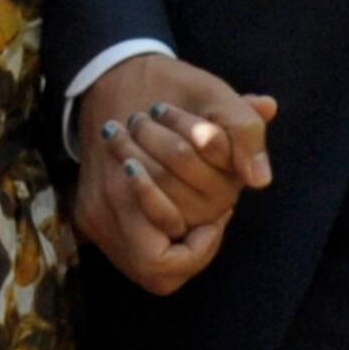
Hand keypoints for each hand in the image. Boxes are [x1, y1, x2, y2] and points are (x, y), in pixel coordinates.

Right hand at [73, 53, 274, 295]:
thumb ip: (244, 133)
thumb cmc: (174, 89)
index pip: (166, 262)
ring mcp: (91, 215)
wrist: (118, 77)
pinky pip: (128, 250)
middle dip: (193, 252)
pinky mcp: (87, 214)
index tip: (220, 215)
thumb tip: (261, 179)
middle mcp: (101, 209)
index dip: (201, 247)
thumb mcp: (216, 98)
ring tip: (199, 219)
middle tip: (212, 222)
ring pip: (142, 268)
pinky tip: (180, 215)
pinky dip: (159, 240)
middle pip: (154, 272)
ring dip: (177, 249)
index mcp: (125, 183)